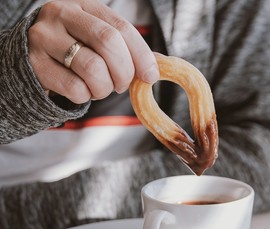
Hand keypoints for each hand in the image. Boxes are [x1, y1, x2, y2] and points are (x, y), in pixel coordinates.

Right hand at [28, 0, 158, 103]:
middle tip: (122, 84)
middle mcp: (61, 15)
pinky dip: (86, 97)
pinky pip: (74, 89)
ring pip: (92, 69)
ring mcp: (44, 38)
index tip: (151, 76)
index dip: (141, 54)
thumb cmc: (74, 47)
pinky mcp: (34, 64)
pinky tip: (83, 90)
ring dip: (105, 88)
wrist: (30, 55)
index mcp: (84, 5)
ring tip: (102, 87)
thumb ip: (126, 47)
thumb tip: (159, 65)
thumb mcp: (98, 38)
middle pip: (108, 42)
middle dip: (124, 71)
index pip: (121, 27)